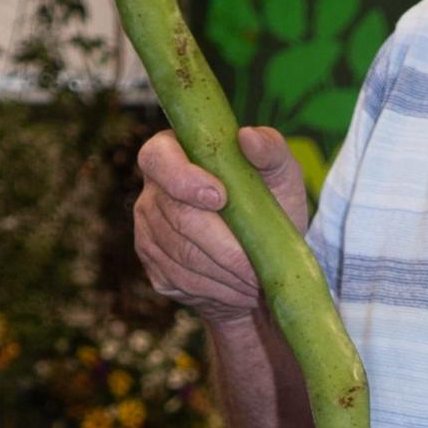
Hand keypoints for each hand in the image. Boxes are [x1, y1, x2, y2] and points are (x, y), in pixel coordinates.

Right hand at [134, 124, 308, 320]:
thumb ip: (270, 149)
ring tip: (257, 282)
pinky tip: (239, 290)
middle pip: (178, 218)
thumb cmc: (270, 203)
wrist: (261, 254)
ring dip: (224, 274)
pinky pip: (180, 280)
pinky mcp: (153, 265)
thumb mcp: (280, 173)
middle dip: (224, 246)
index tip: (221, 198)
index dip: (184, 179)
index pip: (159, 159)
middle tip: (258, 266)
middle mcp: (153, 191)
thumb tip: (248, 137)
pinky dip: (215, 290)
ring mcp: (148, 230)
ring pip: (181, 256)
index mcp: (174, 152)